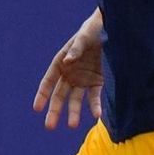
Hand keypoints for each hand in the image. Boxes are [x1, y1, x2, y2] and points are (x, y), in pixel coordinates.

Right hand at [34, 11, 103, 129]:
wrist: (117, 28)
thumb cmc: (96, 28)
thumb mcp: (86, 36)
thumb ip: (76, 49)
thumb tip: (67, 62)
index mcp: (61, 61)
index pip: (49, 81)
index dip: (42, 94)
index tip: (36, 108)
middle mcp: (70, 73)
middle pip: (59, 95)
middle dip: (54, 110)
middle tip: (49, 126)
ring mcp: (83, 79)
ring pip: (75, 100)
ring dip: (74, 112)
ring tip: (73, 125)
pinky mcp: (98, 82)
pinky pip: (94, 97)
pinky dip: (95, 106)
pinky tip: (96, 115)